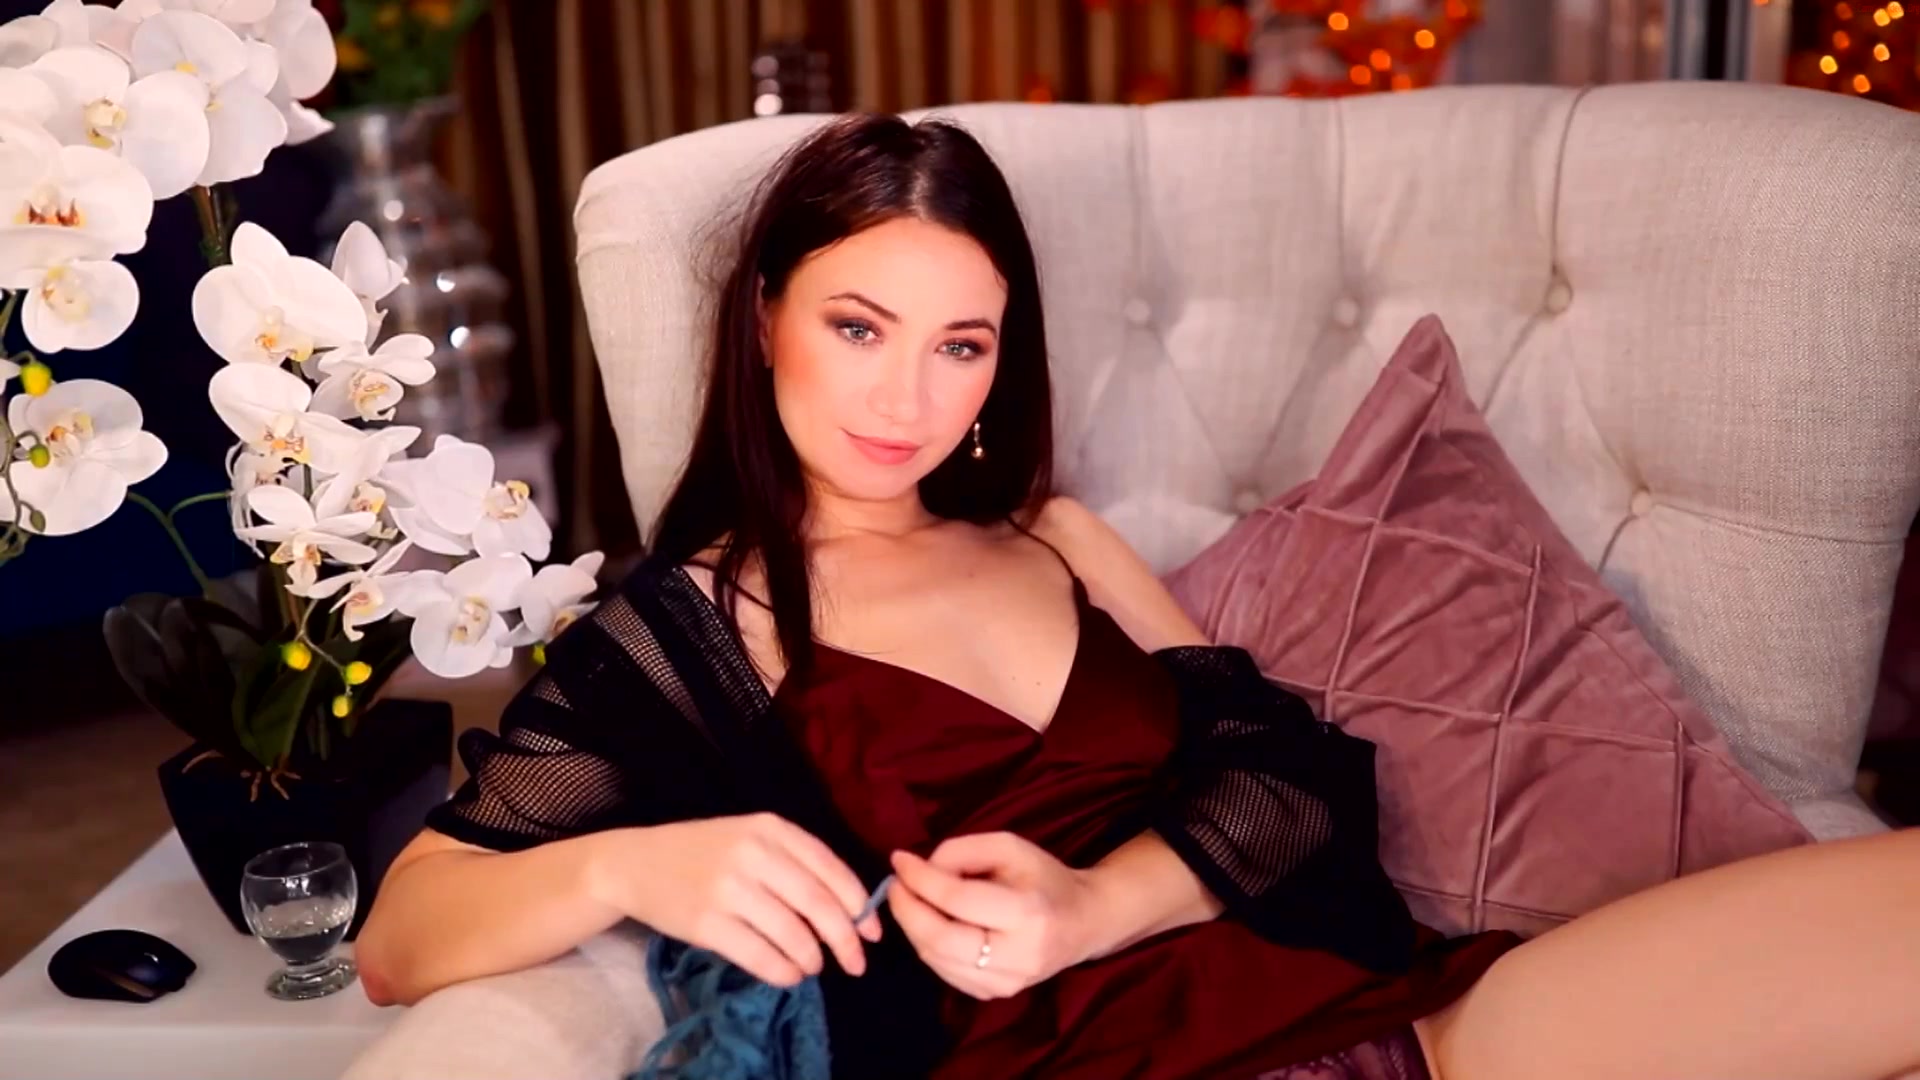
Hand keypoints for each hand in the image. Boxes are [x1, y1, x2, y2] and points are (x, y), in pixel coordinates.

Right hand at [599, 814, 882, 987]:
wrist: (636, 863)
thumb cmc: (702, 851)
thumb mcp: (750, 836)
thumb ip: (794, 862)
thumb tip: (849, 909)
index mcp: (771, 828)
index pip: (831, 869)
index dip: (859, 905)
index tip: (873, 932)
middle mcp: (753, 853)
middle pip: (818, 904)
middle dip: (846, 939)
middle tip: (856, 964)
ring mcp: (728, 888)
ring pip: (792, 933)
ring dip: (812, 958)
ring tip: (812, 967)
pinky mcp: (706, 923)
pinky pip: (759, 955)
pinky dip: (783, 971)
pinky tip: (789, 975)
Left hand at [887, 832, 1100, 999]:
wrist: (1082, 923)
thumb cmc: (1044, 879)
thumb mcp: (1009, 847)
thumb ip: (962, 851)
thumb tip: (918, 870)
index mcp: (1027, 914)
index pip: (956, 899)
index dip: (920, 879)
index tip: (899, 860)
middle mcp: (1017, 956)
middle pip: (939, 938)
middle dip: (906, 909)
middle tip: (894, 885)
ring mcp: (1005, 983)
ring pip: (936, 959)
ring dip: (913, 927)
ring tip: (910, 899)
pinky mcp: (994, 995)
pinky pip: (944, 971)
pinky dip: (928, 945)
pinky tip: (931, 923)